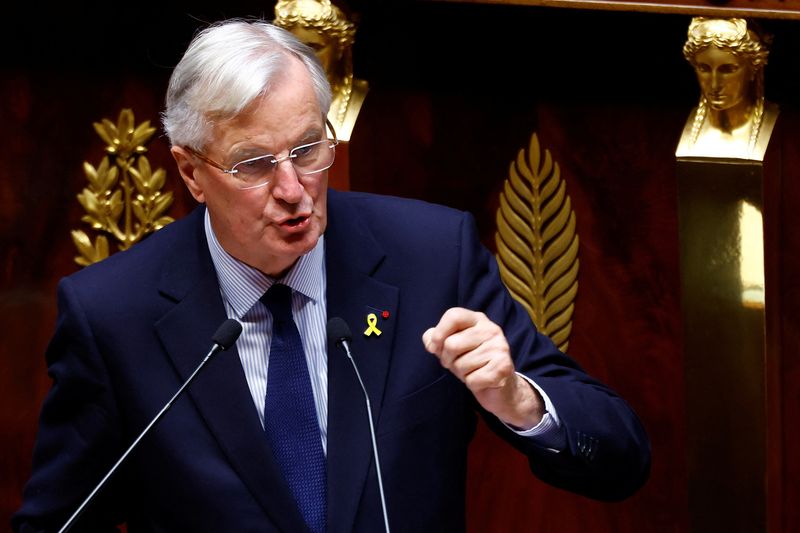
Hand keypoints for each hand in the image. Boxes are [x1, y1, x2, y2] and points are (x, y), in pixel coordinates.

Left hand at [422, 307, 543, 428]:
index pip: (454, 315)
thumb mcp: (452, 348)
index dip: (439, 333)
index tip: (435, 347)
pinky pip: (472, 379)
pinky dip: (472, 384)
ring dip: (461, 374)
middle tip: (457, 364)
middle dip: (448, 360)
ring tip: (472, 371)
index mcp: (478, 320)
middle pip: (452, 344)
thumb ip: (437, 339)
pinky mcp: (503, 367)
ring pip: (461, 365)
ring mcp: (500, 347)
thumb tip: (429, 340)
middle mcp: (491, 329)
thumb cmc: (472, 363)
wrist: (500, 387)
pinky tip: (482, 380)